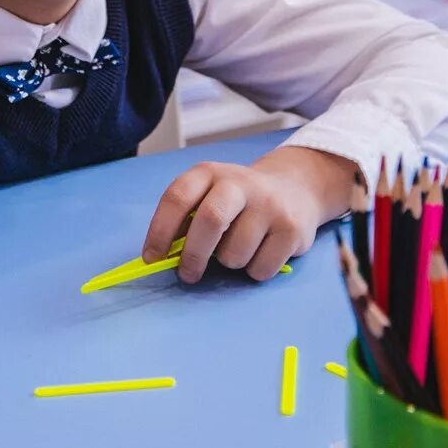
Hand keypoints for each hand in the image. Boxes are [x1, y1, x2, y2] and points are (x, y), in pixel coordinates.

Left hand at [141, 147, 358, 283]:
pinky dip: (254, 271)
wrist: (295, 188)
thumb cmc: (239, 200)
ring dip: (230, 263)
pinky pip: (261, 269)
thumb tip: (162, 256)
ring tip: (238, 249)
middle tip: (188, 274)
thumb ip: (187, 219)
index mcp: (209, 173)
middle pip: (210, 220)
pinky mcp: (292, 229)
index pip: (177, 197)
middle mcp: (240, 183)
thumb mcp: (209, 195)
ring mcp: (270, 204)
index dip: (160, 231)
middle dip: (193, 255)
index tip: (152, 258)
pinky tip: (261, 252)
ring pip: (235, 253)